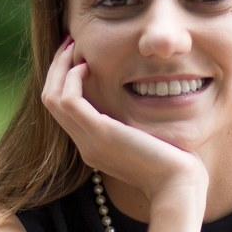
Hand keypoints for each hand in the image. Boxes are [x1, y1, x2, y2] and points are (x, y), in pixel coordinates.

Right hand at [41, 39, 207, 203]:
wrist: (179, 187)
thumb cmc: (177, 165)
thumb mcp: (152, 139)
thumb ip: (141, 122)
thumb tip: (151, 98)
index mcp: (96, 147)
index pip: (65, 110)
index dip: (66, 80)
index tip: (79, 56)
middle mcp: (86, 145)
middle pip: (51, 101)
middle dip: (57, 69)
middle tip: (70, 44)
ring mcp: (89, 142)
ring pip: (52, 98)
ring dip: (60, 68)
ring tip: (74, 47)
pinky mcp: (100, 135)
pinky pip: (68, 100)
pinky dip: (72, 78)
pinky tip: (88, 65)